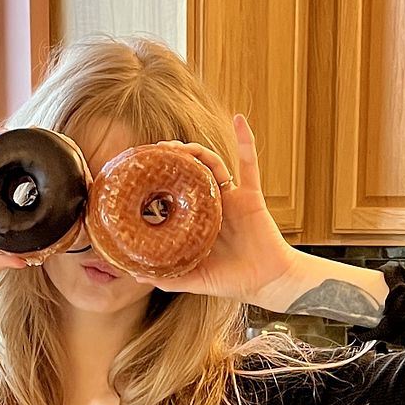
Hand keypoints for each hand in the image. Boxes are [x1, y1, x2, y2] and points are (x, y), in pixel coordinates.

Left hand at [139, 115, 296, 304]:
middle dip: (172, 160)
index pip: (175, 194)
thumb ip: (170, 277)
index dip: (159, 182)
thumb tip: (136, 274)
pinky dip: (246, 141)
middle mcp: (213, 204)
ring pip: (212, 164)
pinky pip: (249, 165)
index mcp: (199, 221)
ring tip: (176, 145)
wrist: (268, 283)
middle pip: (190, 172)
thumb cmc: (234, 281)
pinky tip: (239, 120)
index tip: (140, 172)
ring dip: (195, 150)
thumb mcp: (197, 280)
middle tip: (153, 153)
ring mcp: (232, 197)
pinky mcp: (251, 195)